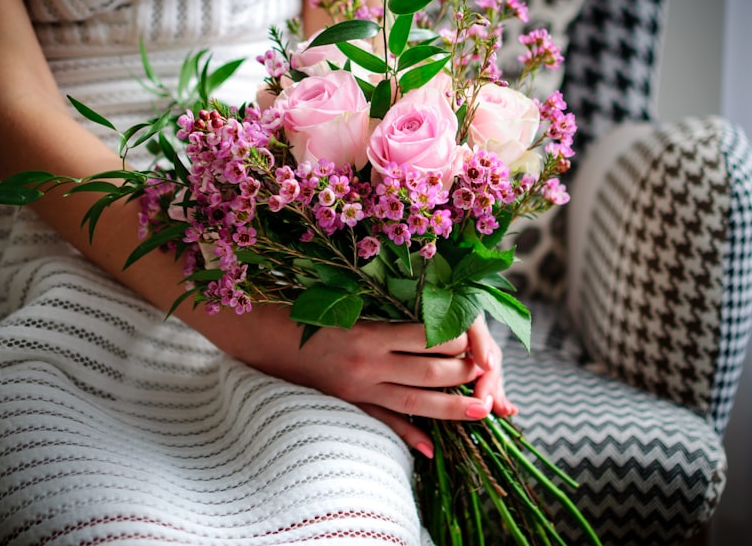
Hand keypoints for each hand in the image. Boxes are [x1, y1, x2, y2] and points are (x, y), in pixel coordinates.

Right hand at [214, 306, 514, 457]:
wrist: (262, 337)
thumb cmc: (307, 308)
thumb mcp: (347, 301)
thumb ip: (385, 306)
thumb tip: (429, 311)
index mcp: (368, 332)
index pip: (426, 336)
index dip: (458, 338)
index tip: (479, 337)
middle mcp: (366, 363)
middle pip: (428, 372)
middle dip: (463, 375)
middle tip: (489, 375)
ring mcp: (357, 387)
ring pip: (414, 401)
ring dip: (451, 408)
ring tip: (481, 410)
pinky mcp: (347, 403)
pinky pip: (383, 422)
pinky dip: (409, 437)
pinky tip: (432, 449)